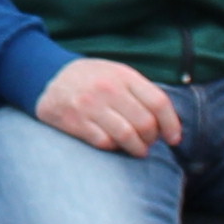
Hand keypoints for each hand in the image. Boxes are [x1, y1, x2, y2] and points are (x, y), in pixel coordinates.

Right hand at [37, 56, 179, 153]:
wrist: (48, 77)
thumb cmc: (92, 79)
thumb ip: (141, 93)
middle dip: (152, 139)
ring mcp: (90, 105)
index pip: (158, 102)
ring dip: (137, 148)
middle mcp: (108, 89)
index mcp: (124, 76)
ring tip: (137, 150)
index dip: (171, 124)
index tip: (174, 139)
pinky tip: (114, 145)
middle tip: (149, 143)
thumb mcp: (117, 74)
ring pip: (127, 136)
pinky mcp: (75, 121)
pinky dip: (114, 147)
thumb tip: (168, 123)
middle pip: (145, 123)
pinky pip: (104, 142)